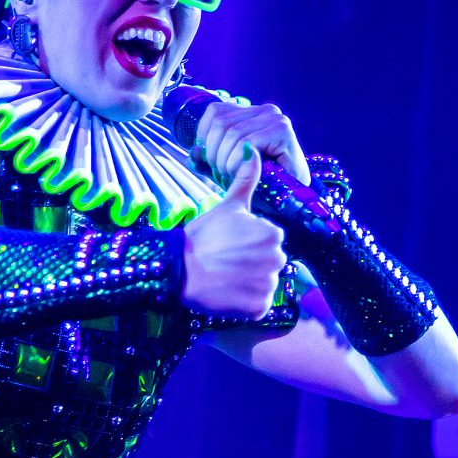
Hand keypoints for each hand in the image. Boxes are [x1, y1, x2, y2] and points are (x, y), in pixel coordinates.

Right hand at [182, 155, 285, 322]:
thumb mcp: (226, 206)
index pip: (268, 242)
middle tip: (225, 262)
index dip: (248, 245)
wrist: (179, 270)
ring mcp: (269, 284)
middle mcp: (278, 259)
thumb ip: (245, 180)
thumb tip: (253, 150)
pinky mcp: (260, 307)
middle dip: (251, 265)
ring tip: (225, 277)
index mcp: (273, 233)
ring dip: (248, 284)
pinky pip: (257, 307)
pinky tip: (228, 293)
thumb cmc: (201, 237)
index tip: (228, 246)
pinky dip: (244, 304)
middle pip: (268, 264)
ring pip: (264, 285)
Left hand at [191, 98, 312, 186]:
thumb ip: (208, 159)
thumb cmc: (263, 184)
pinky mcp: (282, 132)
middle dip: (213, 152)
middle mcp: (266, 111)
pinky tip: (240, 173)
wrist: (293, 199)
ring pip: (231, 133)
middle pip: (220, 122)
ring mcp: (276, 119)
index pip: (215, 111)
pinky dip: (236, 161)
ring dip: (224, 160)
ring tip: (230, 177)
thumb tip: (194, 150)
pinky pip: (246, 142)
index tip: (209, 161)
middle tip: (220, 175)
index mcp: (252, 113)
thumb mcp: (228, 169)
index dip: (203, 136)